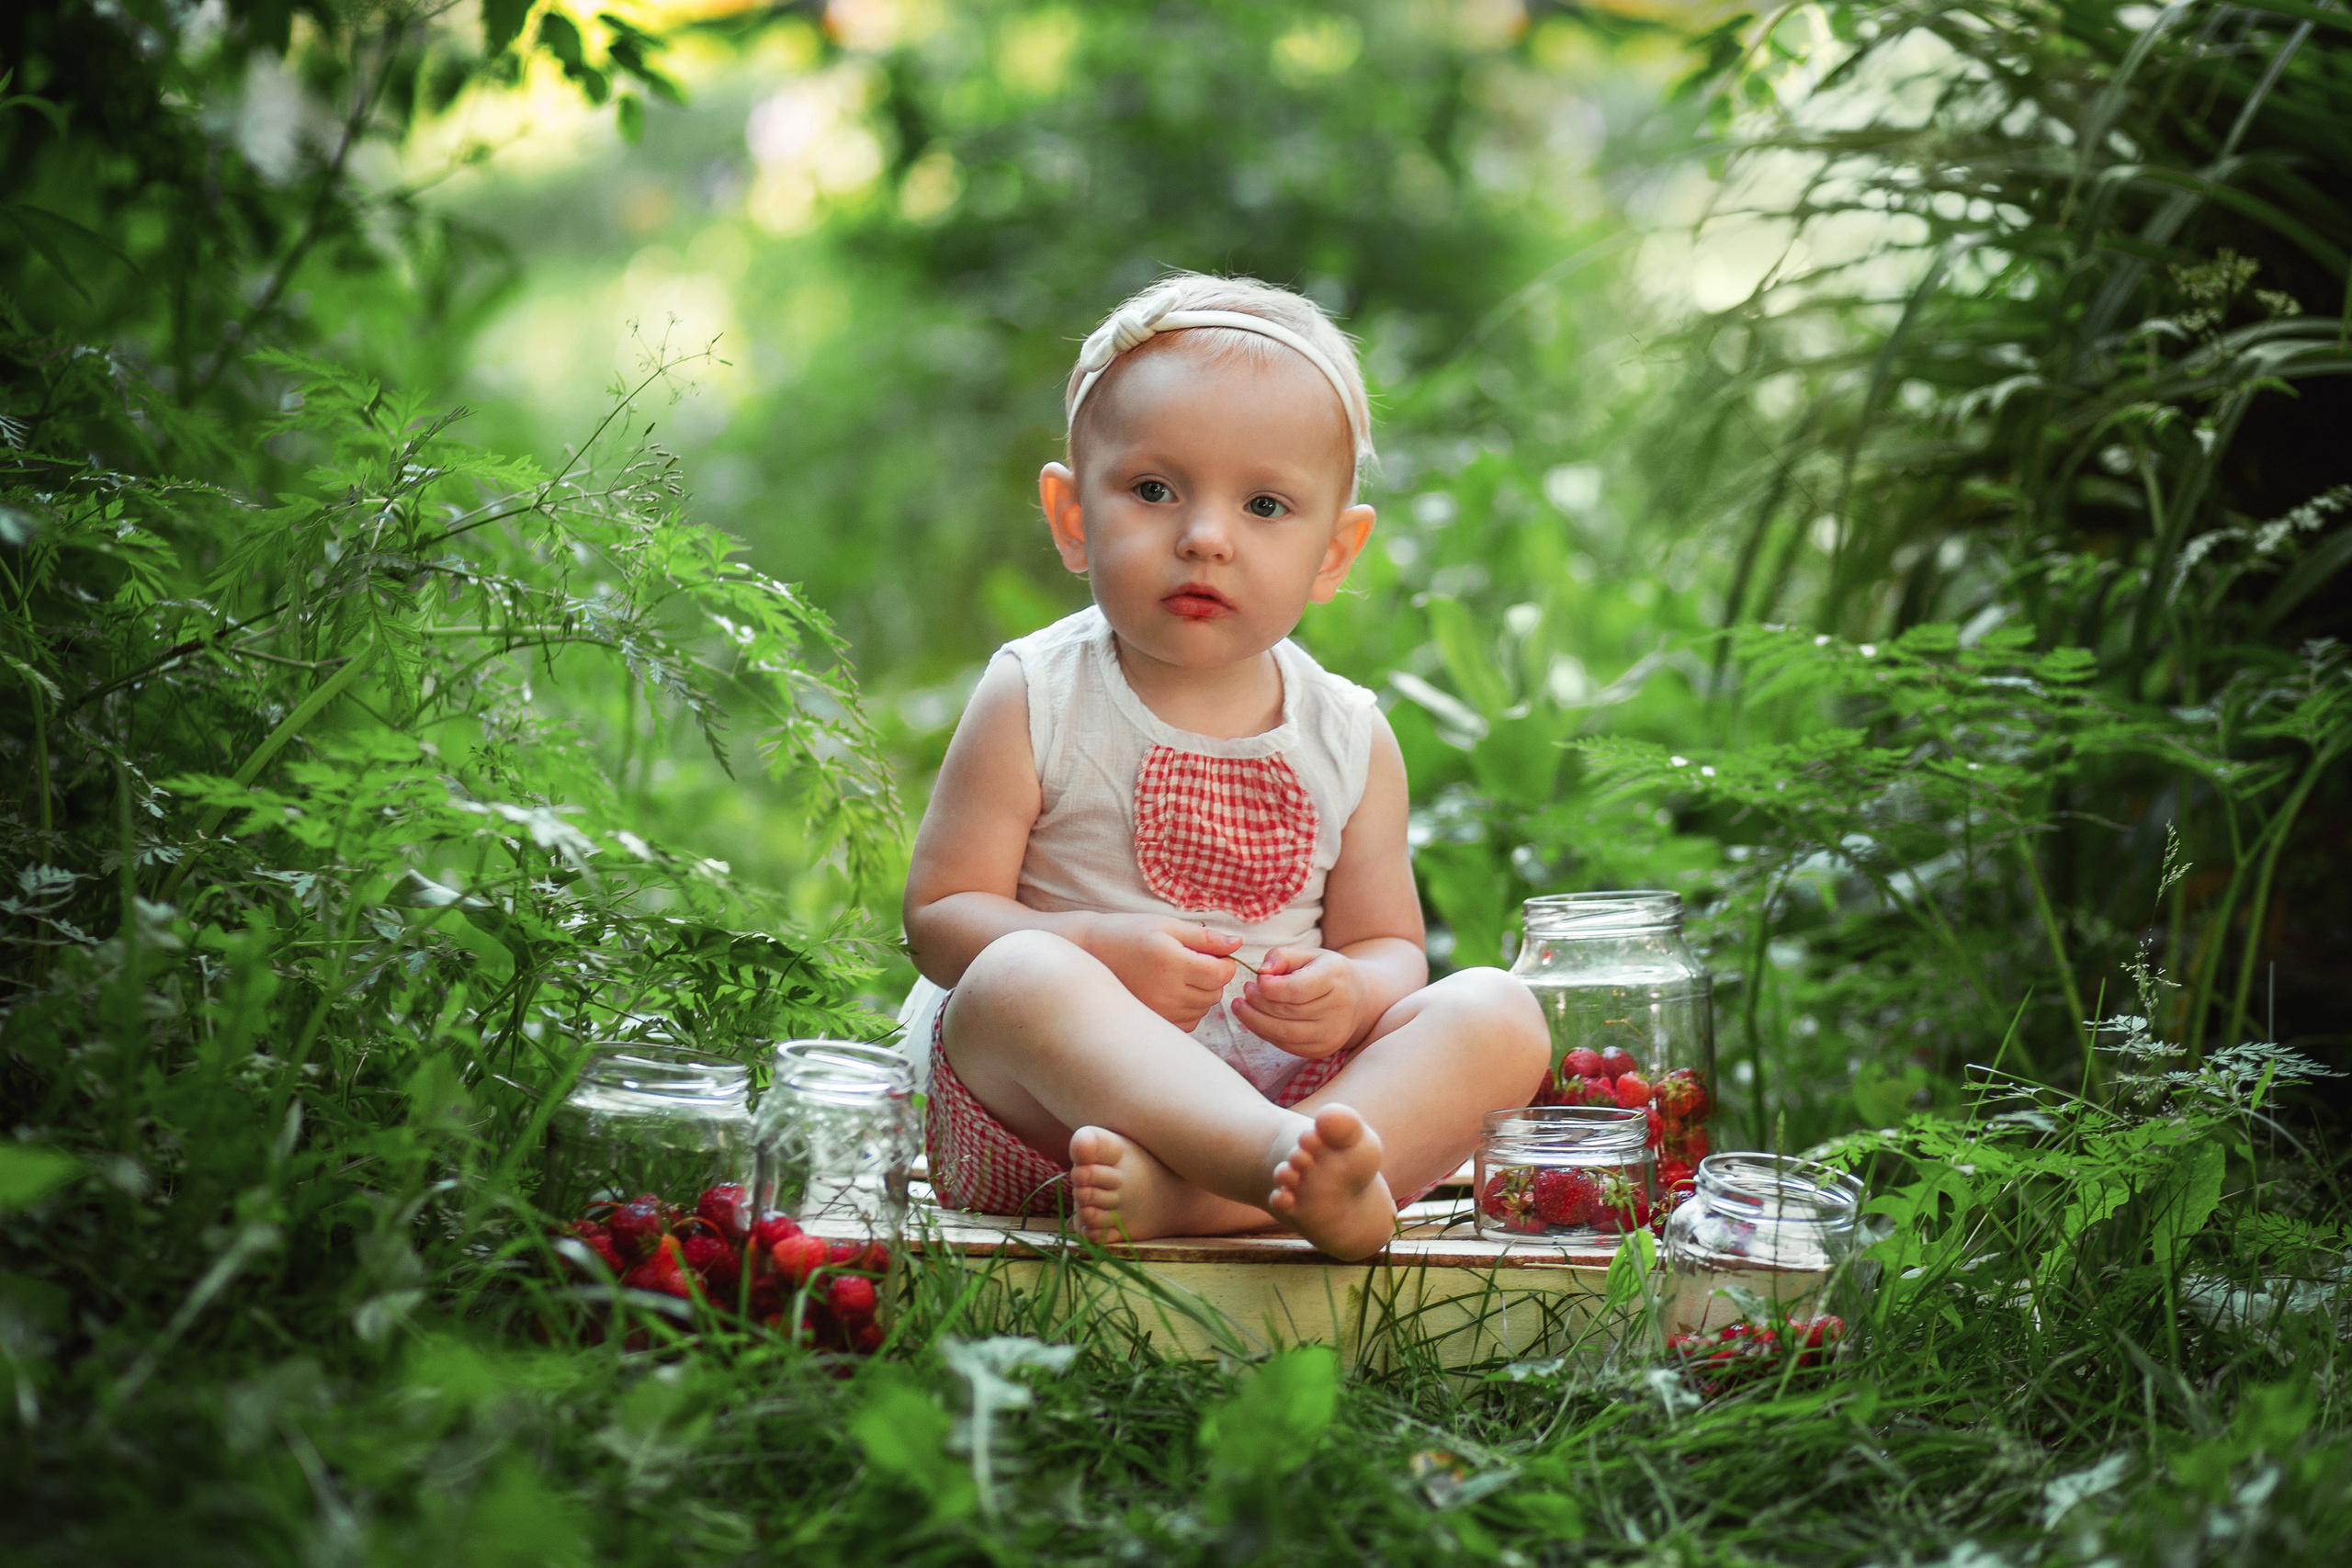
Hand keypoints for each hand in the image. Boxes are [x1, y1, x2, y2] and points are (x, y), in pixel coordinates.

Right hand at [1080, 915, 1239, 1030]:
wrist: (1090, 953)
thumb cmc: (1128, 933)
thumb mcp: (1166, 926)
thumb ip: (1204, 937)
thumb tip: (1237, 944)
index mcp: (1172, 962)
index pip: (1221, 973)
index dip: (1224, 961)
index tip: (1211, 952)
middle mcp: (1166, 992)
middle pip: (1215, 993)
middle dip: (1212, 976)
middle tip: (1191, 960)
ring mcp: (1159, 1011)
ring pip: (1203, 1009)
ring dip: (1201, 993)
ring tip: (1177, 975)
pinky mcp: (1154, 1022)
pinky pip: (1189, 1022)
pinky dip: (1188, 1008)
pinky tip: (1171, 991)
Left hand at [1231, 947, 1366, 1059]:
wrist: (1359, 999)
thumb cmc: (1328, 973)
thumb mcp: (1309, 954)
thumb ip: (1283, 956)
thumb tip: (1262, 971)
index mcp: (1335, 979)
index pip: (1296, 989)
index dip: (1270, 987)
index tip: (1255, 979)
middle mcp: (1338, 1010)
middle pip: (1286, 1012)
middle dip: (1258, 1003)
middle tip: (1245, 991)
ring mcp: (1330, 1034)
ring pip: (1283, 1033)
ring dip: (1255, 1021)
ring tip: (1242, 1007)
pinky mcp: (1321, 1050)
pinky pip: (1285, 1045)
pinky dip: (1266, 1033)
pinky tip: (1257, 1020)